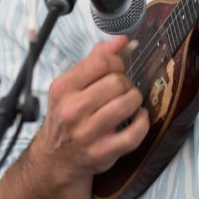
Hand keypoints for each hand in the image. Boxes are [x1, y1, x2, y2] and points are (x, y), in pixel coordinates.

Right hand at [39, 35, 148, 178]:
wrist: (55, 158)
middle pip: (117, 82)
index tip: (116, 69)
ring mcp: (87, 134)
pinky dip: (142, 122)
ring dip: (134, 100)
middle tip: (120, 90)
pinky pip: (135, 133)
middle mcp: (72, 111)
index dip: (116, 62)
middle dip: (125, 82)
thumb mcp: (71, 84)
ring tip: (128, 103)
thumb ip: (95, 59)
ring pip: (128, 103)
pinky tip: (137, 118)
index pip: (101, 62)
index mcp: (63, 88)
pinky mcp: (102, 152)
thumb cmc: (68, 115)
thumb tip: (122, 40)